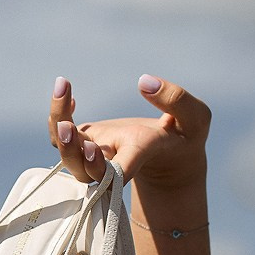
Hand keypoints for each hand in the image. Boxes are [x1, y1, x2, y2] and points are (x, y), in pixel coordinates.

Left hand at [48, 75, 209, 195]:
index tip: (95, 148)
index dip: (101, 167)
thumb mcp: (195, 118)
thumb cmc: (185, 137)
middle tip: (67, 125)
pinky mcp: (85, 142)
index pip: (117, 172)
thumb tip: (145, 82)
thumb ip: (176, 101)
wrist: (169, 155)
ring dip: (59, 124)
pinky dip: (59, 114)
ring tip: (64, 87)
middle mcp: (111, 163)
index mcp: (137, 159)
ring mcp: (94, 155)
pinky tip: (67, 90)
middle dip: (71, 150)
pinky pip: (62, 135)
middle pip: (81, 168)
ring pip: (66, 150)